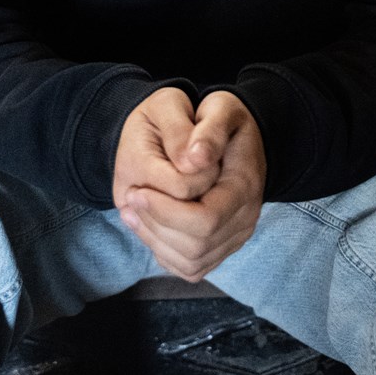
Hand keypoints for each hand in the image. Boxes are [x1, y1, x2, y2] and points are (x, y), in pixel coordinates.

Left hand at [119, 91, 266, 281]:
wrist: (240, 137)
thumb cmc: (226, 120)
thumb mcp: (220, 107)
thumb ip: (210, 129)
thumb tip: (193, 159)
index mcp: (245, 187)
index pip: (206, 220)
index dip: (167, 211)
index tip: (136, 190)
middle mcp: (245, 219)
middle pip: (196, 246)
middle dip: (156, 225)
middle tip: (130, 199)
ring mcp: (235, 237)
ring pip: (191, 262)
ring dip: (155, 240)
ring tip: (132, 212)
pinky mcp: (221, 247)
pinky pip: (190, 267)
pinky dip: (163, 251)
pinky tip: (146, 223)